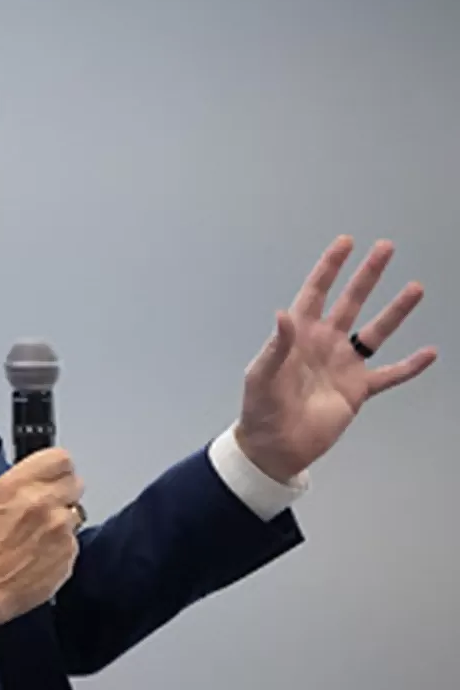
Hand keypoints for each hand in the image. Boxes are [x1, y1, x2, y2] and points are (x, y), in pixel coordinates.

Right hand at [0, 448, 84, 626]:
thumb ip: (19, 484)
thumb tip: (37, 479)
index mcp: (18, 485)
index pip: (61, 459)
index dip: (57, 468)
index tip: (54, 475)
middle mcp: (43, 502)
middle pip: (76, 483)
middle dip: (64, 492)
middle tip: (49, 505)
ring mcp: (60, 529)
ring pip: (75, 513)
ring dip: (62, 521)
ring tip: (39, 536)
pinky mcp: (69, 553)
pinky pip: (74, 541)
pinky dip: (61, 546)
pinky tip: (41, 554)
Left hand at [236, 236, 436, 481]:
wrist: (275, 446)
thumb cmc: (260, 408)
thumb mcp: (261, 376)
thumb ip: (276, 346)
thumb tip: (283, 314)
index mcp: (298, 335)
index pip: (316, 292)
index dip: (330, 268)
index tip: (346, 243)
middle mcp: (324, 344)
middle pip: (350, 302)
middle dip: (367, 275)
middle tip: (386, 248)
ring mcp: (343, 366)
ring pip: (375, 332)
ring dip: (395, 311)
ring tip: (415, 287)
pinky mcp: (358, 391)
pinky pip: (390, 375)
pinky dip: (410, 366)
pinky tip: (430, 353)